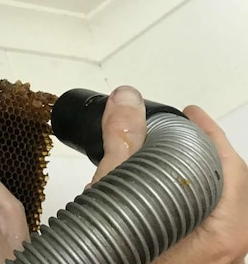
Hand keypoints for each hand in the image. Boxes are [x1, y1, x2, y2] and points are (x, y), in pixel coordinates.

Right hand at [90, 86, 247, 263]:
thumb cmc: (118, 260)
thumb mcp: (117, 198)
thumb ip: (124, 146)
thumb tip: (127, 103)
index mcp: (221, 236)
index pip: (234, 172)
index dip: (213, 136)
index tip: (192, 115)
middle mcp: (224, 252)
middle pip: (232, 192)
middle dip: (207, 157)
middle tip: (184, 134)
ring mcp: (209, 261)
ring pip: (218, 212)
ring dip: (197, 182)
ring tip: (171, 161)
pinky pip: (203, 228)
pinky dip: (187, 204)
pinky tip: (160, 197)